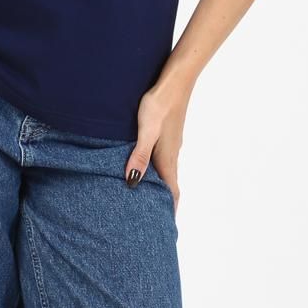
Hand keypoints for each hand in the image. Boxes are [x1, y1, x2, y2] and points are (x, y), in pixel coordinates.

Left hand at [124, 80, 187, 213]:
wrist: (175, 81)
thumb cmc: (159, 104)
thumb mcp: (146, 131)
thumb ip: (140, 155)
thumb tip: (133, 182)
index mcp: (167, 158)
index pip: (171, 191)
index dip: (170, 208)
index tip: (166, 226)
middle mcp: (172, 154)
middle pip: (169, 184)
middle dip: (163, 201)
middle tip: (154, 217)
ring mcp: (171, 144)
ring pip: (166, 171)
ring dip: (160, 185)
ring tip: (148, 197)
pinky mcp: (168, 134)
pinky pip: (163, 159)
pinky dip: (157, 170)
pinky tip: (147, 167)